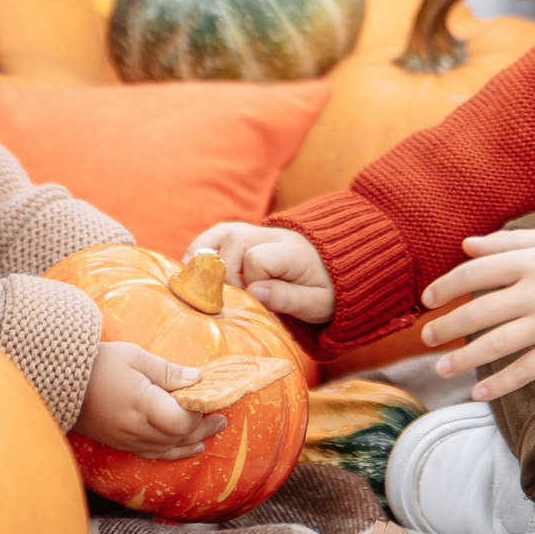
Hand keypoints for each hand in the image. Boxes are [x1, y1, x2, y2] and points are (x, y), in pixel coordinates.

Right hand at [74, 340, 226, 459]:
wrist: (60, 380)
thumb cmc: (99, 363)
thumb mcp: (136, 357)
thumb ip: (168, 372)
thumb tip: (197, 379)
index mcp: (142, 404)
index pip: (180, 421)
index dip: (198, 414)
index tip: (208, 399)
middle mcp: (135, 428)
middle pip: (178, 437)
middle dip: (202, 428)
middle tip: (222, 419)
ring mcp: (126, 439)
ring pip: (167, 449)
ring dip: (191, 442)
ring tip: (211, 432)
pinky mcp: (119, 443)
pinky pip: (152, 454)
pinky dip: (173, 452)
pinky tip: (187, 449)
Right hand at [190, 222, 333, 323]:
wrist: (343, 266)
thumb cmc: (329, 289)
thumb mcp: (318, 302)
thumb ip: (288, 297)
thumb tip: (254, 292)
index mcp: (293, 252)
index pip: (258, 258)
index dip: (250, 282)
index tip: (255, 302)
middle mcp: (275, 236)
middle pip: (236, 239)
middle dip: (223, 269)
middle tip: (226, 296)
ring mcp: (261, 232)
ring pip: (225, 230)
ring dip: (204, 252)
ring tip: (191, 274)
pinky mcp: (251, 235)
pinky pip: (223, 232)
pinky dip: (205, 246)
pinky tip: (192, 264)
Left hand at [421, 228, 534, 400]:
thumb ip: (508, 242)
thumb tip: (466, 244)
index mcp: (531, 262)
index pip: (476, 272)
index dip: (447, 285)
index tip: (428, 298)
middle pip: (480, 312)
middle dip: (448, 326)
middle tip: (427, 338)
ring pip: (497, 344)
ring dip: (464, 359)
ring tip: (441, 370)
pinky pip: (526, 371)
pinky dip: (500, 384)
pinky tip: (478, 393)